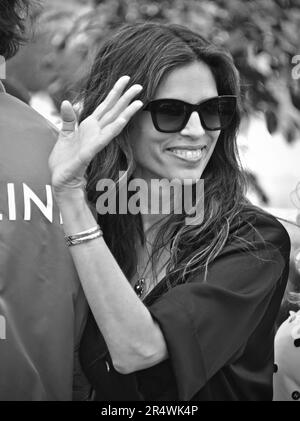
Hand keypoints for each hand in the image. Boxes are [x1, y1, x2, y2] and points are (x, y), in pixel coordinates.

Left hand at [49, 75, 142, 198]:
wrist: (61, 178)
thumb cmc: (64, 160)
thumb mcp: (64, 133)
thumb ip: (68, 118)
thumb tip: (67, 101)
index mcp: (89, 126)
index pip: (105, 106)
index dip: (115, 92)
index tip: (125, 79)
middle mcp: (95, 132)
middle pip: (113, 111)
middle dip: (125, 98)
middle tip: (139, 85)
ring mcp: (95, 141)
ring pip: (113, 123)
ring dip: (125, 112)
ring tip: (138, 102)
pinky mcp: (90, 151)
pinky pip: (103, 138)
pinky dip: (113, 129)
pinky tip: (122, 121)